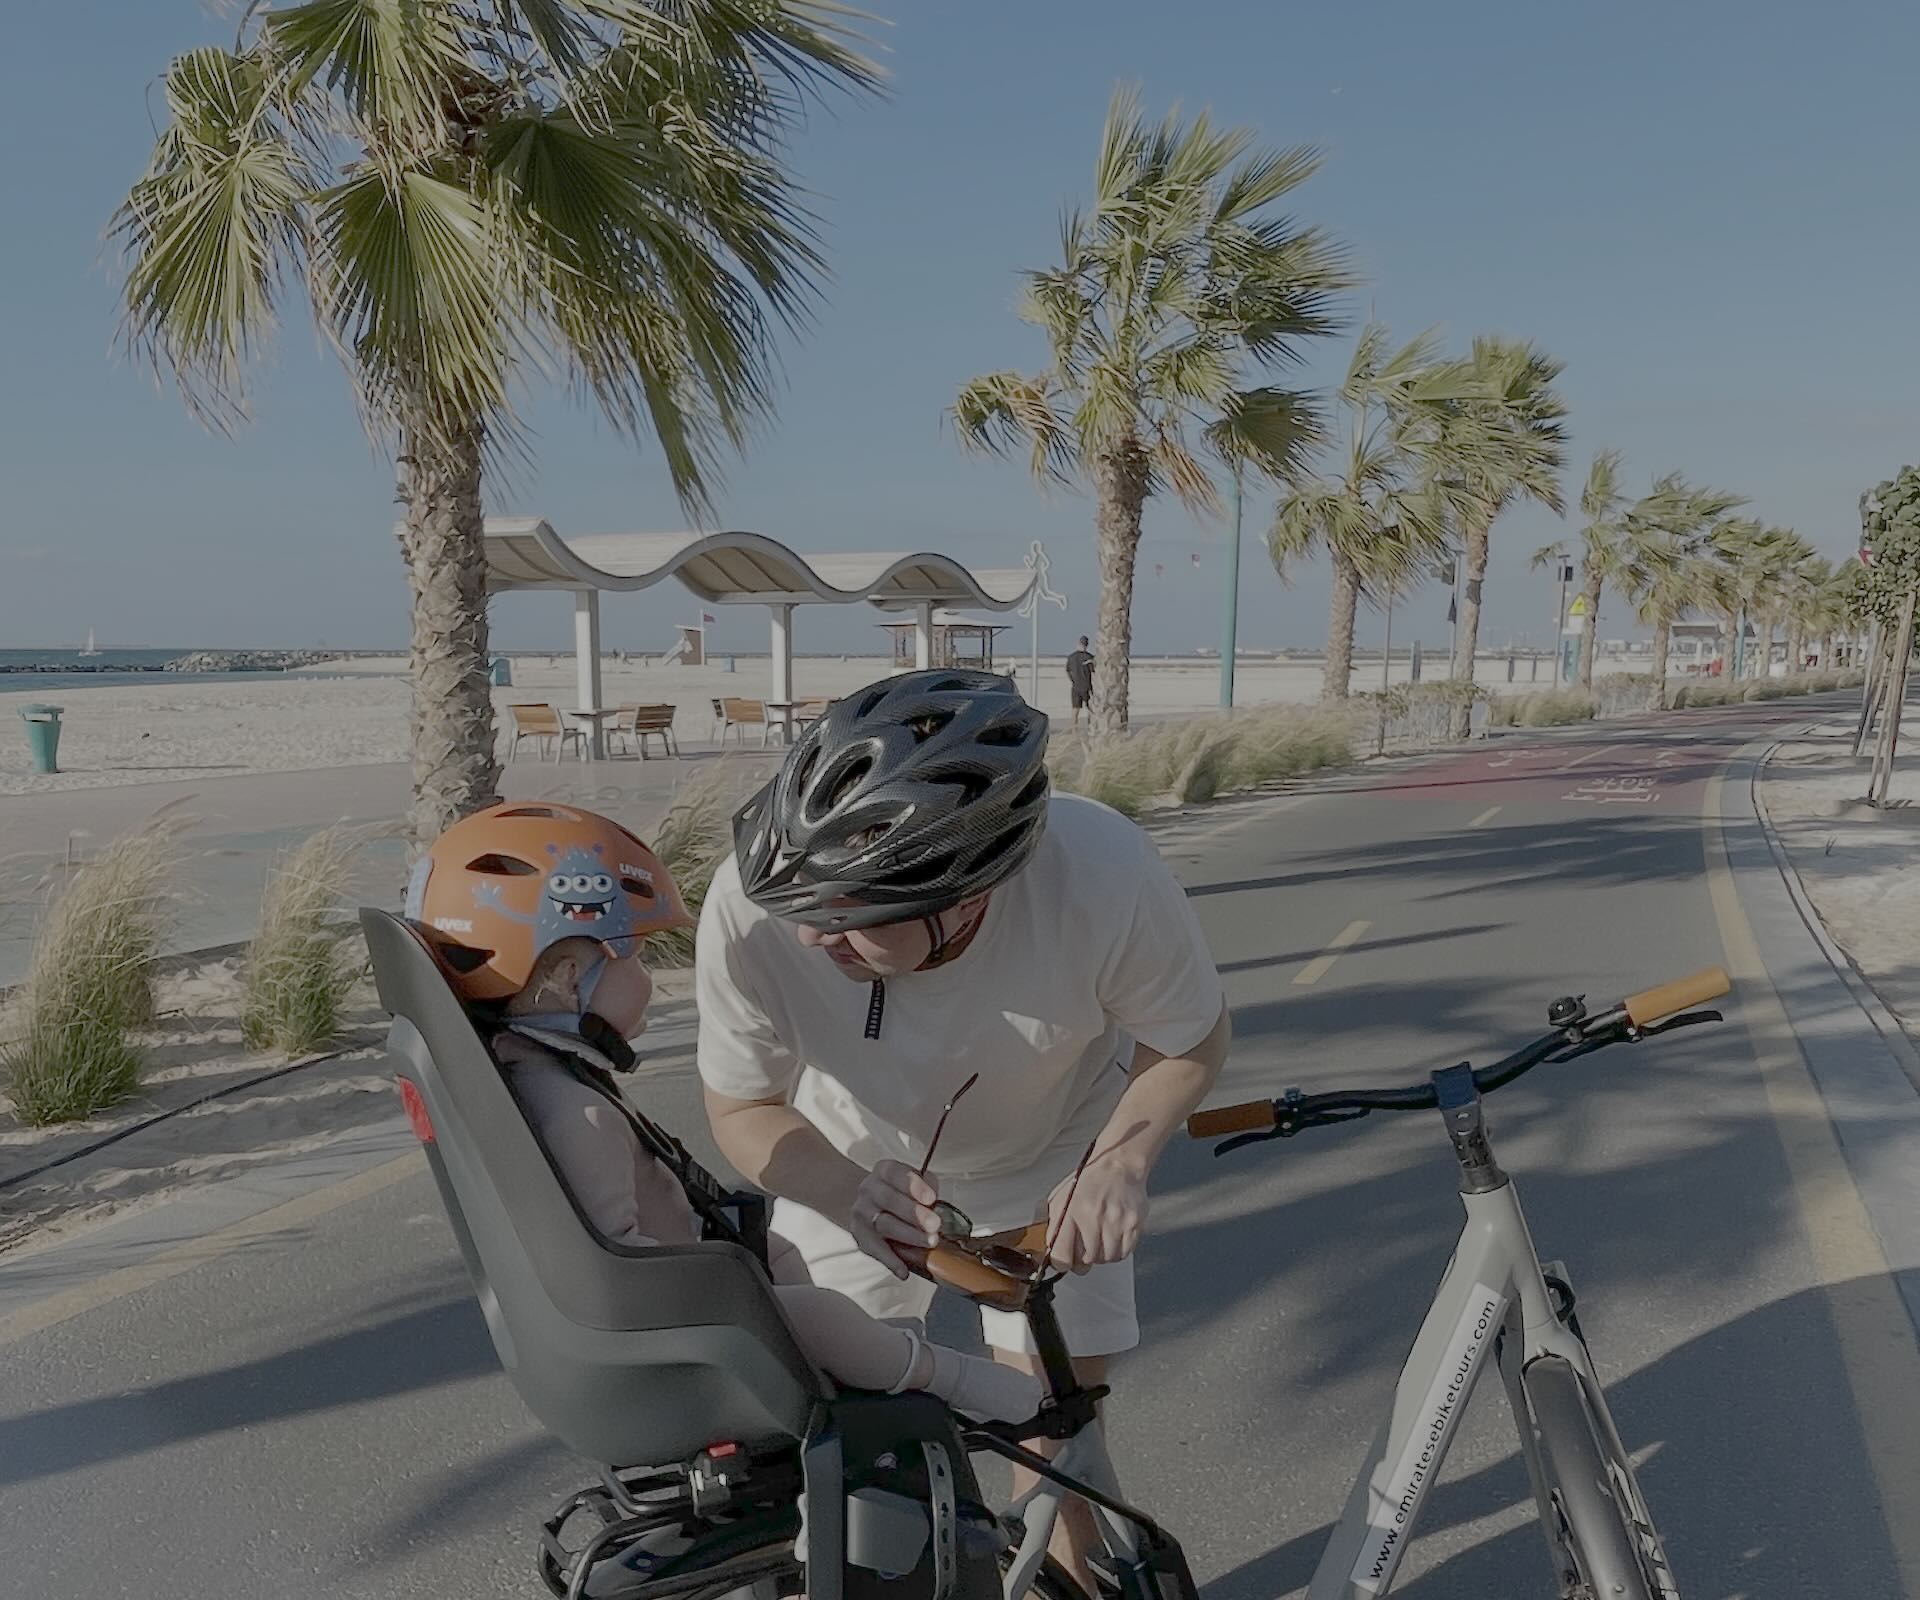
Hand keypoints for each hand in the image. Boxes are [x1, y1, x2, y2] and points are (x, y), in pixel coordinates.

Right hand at [848, 1160, 944, 1280]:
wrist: (868, 1204)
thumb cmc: (899, 1192)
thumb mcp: (913, 1182)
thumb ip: (926, 1187)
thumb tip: (935, 1202)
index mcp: (883, 1171)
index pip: (895, 1173)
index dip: (914, 1186)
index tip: (931, 1198)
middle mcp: (869, 1189)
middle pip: (889, 1200)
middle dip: (915, 1214)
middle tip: (935, 1224)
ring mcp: (862, 1213)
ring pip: (883, 1225)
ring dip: (908, 1235)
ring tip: (930, 1242)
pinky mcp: (860, 1236)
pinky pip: (875, 1249)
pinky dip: (890, 1261)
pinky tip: (904, 1271)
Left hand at [1045, 1153, 1147, 1272]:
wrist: (1118, 1166)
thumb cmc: (1089, 1182)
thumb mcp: (1061, 1198)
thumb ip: (1054, 1225)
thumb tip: (1049, 1252)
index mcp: (1070, 1210)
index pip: (1062, 1256)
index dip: (1062, 1263)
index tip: (1064, 1261)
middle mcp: (1093, 1216)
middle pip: (1087, 1260)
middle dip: (1084, 1258)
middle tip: (1084, 1249)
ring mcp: (1116, 1221)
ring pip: (1107, 1258)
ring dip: (1102, 1254)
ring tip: (1100, 1239)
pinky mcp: (1133, 1224)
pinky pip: (1124, 1253)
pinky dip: (1117, 1250)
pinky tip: (1113, 1237)